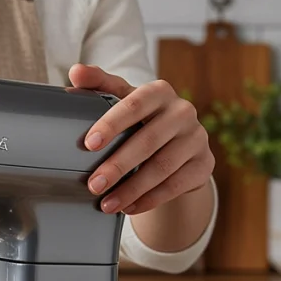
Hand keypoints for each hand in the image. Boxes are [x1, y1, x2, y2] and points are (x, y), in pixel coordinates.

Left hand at [69, 64, 213, 214]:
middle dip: (118, 165)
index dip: (111, 124)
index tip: (89, 144)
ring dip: (132, 189)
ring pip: (163, 166)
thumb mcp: (122, 100)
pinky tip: (130, 208)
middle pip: (148, 140)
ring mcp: (197, 138)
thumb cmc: (141, 119)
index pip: (133, 104)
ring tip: (107, 204)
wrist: (178, 145)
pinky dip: (150, 199)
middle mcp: (182, 111)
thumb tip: (76, 72)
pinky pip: (177, 184)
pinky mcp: (204, 163)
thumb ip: (98, 85)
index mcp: (159, 92)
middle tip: (94, 185)